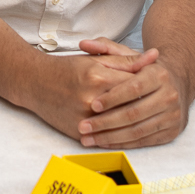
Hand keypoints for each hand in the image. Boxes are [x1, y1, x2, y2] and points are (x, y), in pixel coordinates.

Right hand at [26, 47, 159, 140]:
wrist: (36, 83)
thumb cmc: (68, 68)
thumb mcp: (97, 59)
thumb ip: (127, 59)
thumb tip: (154, 56)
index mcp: (98, 77)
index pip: (134, 84)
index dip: (149, 86)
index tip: (159, 87)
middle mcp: (91, 99)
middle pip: (130, 106)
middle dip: (146, 105)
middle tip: (158, 105)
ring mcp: (84, 119)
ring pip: (119, 125)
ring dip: (135, 123)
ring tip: (146, 118)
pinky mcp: (77, 132)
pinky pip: (104, 137)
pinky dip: (118, 135)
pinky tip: (129, 131)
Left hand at [76, 37, 188, 148]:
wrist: (177, 83)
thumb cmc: (145, 71)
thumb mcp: (129, 55)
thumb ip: (106, 48)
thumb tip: (83, 44)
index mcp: (159, 74)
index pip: (133, 88)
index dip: (112, 98)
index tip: (92, 105)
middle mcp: (170, 95)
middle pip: (133, 113)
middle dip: (105, 123)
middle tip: (83, 127)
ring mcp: (173, 115)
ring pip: (137, 131)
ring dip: (110, 137)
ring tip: (88, 139)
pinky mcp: (172, 132)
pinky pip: (143, 141)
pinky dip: (122, 144)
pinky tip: (104, 142)